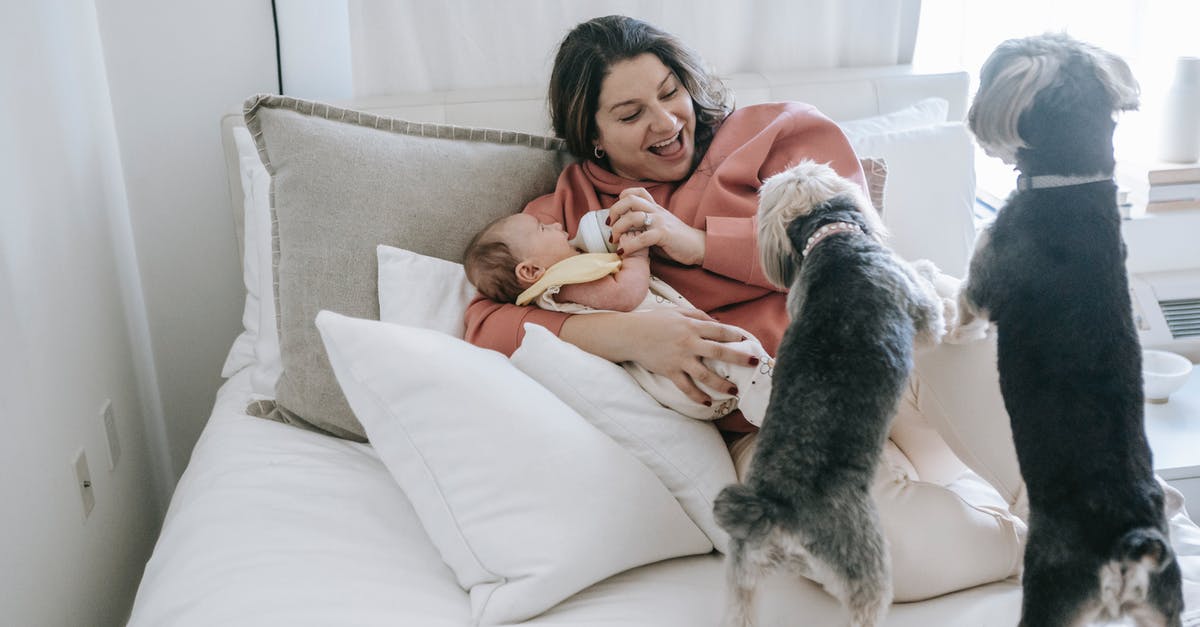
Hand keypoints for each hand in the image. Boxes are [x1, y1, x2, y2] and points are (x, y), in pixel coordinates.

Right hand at [560, 308, 758, 404]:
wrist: (629, 334)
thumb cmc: (653, 321)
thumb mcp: (676, 312)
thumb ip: (697, 316)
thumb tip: (716, 323)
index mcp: (692, 326)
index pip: (720, 331)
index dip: (736, 336)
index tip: (748, 341)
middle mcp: (689, 343)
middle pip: (720, 352)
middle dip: (739, 358)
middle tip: (754, 363)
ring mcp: (680, 359)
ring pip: (706, 375)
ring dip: (722, 384)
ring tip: (734, 391)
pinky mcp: (670, 371)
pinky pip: (687, 387)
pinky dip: (698, 397)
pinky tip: (708, 404)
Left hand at [607, 187, 705, 264]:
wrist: (698, 246)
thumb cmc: (676, 240)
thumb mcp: (659, 226)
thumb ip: (644, 224)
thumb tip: (623, 230)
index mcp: (655, 207)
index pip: (636, 192)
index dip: (622, 198)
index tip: (615, 214)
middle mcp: (656, 211)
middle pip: (629, 200)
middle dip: (614, 212)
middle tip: (610, 226)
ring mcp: (660, 221)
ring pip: (632, 217)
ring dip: (618, 229)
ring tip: (615, 240)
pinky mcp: (664, 234)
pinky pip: (641, 238)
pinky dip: (628, 246)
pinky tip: (623, 252)